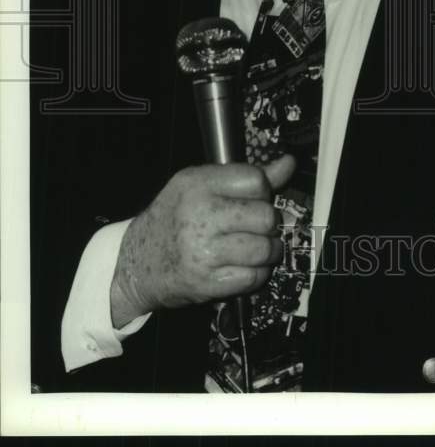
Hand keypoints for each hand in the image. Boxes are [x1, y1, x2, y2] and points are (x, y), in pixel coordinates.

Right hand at [110, 154, 295, 328]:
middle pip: (265, 216)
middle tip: (259, 227)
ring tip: (258, 248)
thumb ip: (246, 177)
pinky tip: (246, 266)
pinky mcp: (207, 282)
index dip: (263, 192)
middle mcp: (199, 215)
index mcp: (197, 184)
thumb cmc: (173, 219)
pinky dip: (257, 273)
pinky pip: (253, 278)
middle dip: (269, 224)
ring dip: (269, 251)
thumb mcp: (201, 186)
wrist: (135, 263)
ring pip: (264, 249)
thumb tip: (287, 164)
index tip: (256, 200)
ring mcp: (203, 251)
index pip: (255, 180)